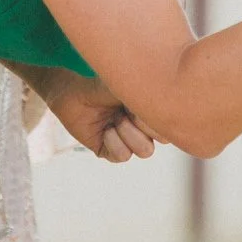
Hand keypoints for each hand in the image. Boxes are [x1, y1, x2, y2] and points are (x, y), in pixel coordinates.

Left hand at [42, 72, 159, 163]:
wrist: (71, 92)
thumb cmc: (100, 86)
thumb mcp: (127, 86)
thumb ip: (148, 95)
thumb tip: (165, 104)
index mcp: (150, 111)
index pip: (170, 122)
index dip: (156, 115)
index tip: (138, 101)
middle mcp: (142, 128)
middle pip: (162, 139)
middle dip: (143, 123)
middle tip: (125, 110)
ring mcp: (127, 142)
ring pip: (145, 150)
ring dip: (128, 132)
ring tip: (114, 119)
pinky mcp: (111, 152)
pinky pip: (123, 155)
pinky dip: (113, 140)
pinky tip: (104, 130)